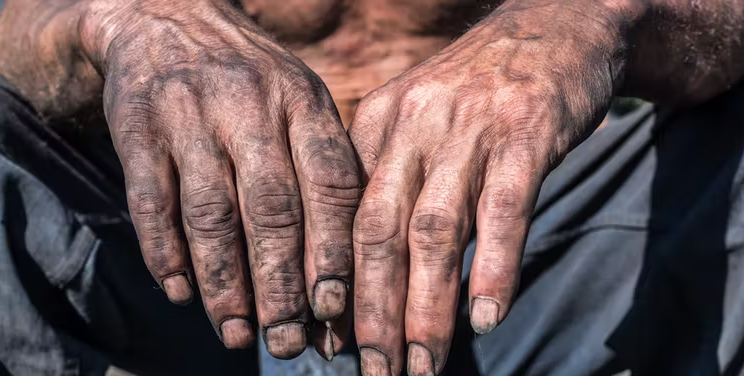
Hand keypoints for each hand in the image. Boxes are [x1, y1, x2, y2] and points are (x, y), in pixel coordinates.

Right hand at [80, 0, 359, 357]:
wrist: (166, 19)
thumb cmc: (251, 81)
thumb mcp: (300, 101)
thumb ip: (324, 169)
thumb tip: (344, 267)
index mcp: (302, 100)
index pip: (329, 184)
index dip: (333, 251)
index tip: (335, 309)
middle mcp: (249, 105)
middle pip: (272, 210)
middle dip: (281, 286)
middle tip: (287, 342)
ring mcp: (189, 114)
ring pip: (211, 215)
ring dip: (224, 283)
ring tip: (236, 334)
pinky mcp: (137, 127)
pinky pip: (150, 201)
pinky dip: (165, 252)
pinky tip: (180, 293)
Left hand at [349, 1, 631, 373]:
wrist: (557, 24)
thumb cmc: (483, 88)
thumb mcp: (422, 118)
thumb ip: (395, 177)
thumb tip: (376, 264)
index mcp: (379, 123)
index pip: (345, 218)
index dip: (338, 284)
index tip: (335, 340)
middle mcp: (415, 125)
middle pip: (378, 231)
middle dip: (372, 310)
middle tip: (372, 370)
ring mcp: (471, 128)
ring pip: (435, 231)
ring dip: (427, 306)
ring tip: (423, 363)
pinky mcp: (527, 133)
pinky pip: (504, 211)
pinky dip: (493, 268)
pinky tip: (486, 316)